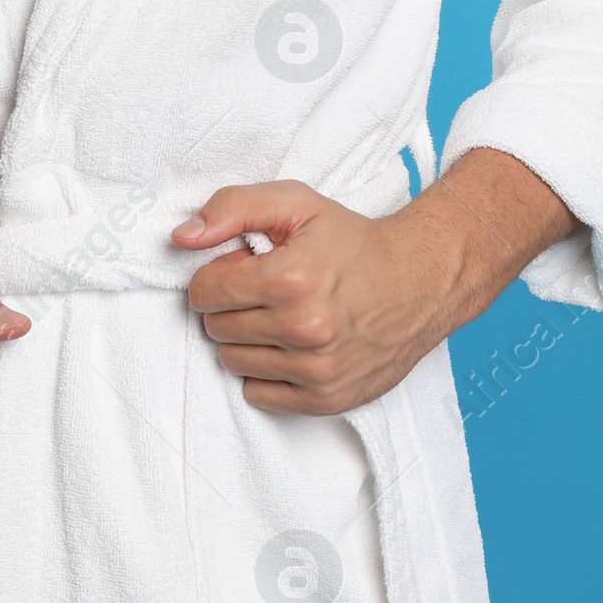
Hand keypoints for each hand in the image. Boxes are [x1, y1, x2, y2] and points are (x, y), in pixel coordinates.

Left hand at [171, 150, 577, 415]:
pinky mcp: (327, 399)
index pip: (203, 291)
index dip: (216, 274)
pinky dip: (266, 371)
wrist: (419, 281)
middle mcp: (304, 329)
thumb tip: (183, 237)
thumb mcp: (295, 203)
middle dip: (231, 305)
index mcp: (291, 278)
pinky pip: (258, 395)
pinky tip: (291, 346)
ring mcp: (317, 370)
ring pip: (232, 362)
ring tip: (281, 316)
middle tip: (266, 290)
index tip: (242, 266)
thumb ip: (232, 208)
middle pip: (215, 327)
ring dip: (246, 339)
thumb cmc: (352, 242)